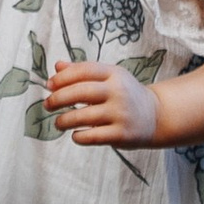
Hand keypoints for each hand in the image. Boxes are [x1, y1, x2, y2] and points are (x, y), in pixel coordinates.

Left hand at [46, 55, 161, 146]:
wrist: (156, 116)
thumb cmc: (125, 94)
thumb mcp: (109, 77)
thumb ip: (83, 71)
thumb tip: (57, 66)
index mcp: (114, 74)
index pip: (84, 70)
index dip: (62, 77)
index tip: (49, 85)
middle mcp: (119, 92)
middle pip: (81, 92)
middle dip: (58, 98)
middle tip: (48, 105)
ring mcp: (121, 114)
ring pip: (83, 116)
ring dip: (64, 120)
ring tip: (58, 122)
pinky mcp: (122, 135)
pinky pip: (93, 137)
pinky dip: (79, 137)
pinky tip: (75, 135)